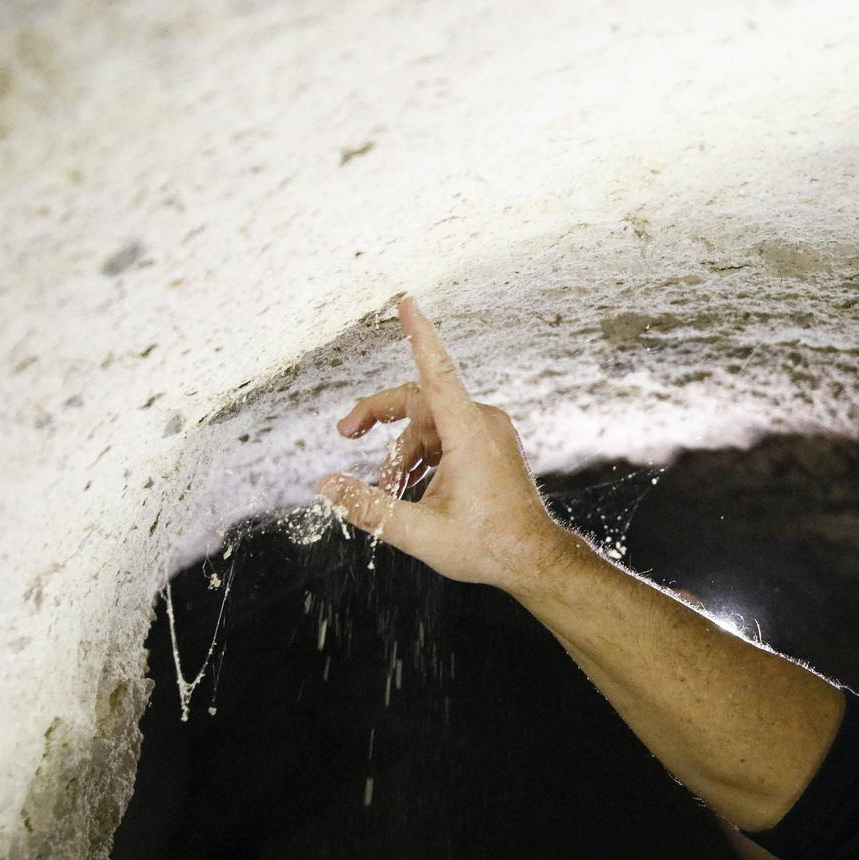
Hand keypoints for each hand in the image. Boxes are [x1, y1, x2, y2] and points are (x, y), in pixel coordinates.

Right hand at [317, 297, 572, 590]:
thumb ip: (368, 506)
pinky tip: (411, 489)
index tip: (407, 301)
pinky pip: (446, 435)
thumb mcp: (417, 531)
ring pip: (429, 423)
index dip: (419, 335)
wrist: (533, 558)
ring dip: (402, 450)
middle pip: (417, 401)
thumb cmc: (486, 545)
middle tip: (345, 434)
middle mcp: (482, 422)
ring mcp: (490, 431)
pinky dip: (423, 455)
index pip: (436, 372)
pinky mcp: (491, 443)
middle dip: (378, 417)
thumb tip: (325, 486)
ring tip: (388, 492)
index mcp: (469, 432)